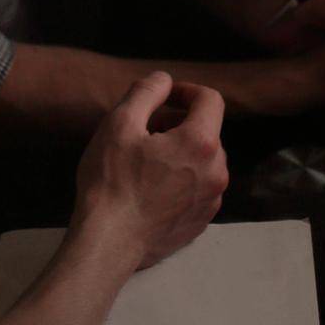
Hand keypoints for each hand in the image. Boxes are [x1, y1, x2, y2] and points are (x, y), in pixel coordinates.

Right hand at [74, 72, 228, 270]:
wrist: (108, 243)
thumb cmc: (111, 181)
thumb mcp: (119, 124)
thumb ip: (146, 92)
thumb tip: (163, 80)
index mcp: (201, 143)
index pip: (210, 100)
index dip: (186, 91)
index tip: (163, 98)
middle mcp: (216, 172)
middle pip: (206, 131)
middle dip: (179, 124)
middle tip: (145, 133)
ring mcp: (211, 201)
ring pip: (204, 161)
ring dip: (181, 153)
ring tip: (146, 163)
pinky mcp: (201, 223)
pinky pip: (198, 188)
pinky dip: (181, 180)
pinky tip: (151, 189)